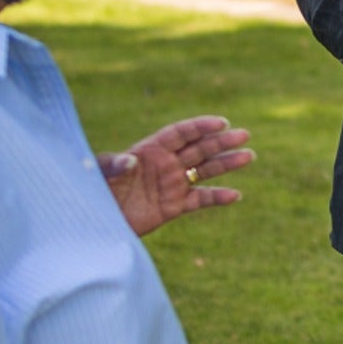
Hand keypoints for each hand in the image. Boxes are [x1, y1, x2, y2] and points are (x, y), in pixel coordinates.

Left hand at [102, 116, 252, 236]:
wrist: (95, 221)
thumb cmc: (93, 191)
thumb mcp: (99, 173)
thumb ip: (112, 164)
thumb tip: (130, 161)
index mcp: (149, 149)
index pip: (180, 133)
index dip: (200, 126)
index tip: (222, 123)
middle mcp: (165, 164)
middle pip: (198, 148)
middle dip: (221, 142)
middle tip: (244, 135)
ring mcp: (171, 184)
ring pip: (204, 170)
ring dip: (226, 163)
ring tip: (249, 156)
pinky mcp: (173, 206)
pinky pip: (200, 200)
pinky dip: (217, 197)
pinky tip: (236, 195)